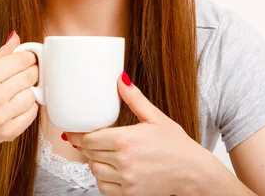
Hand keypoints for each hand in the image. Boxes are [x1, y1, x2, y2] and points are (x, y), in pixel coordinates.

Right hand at [0, 31, 38, 152]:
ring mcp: (1, 116)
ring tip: (16, 93)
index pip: (23, 59)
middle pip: (31, 75)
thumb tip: (16, 37)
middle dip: (32, 72)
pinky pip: (33, 113)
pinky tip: (16, 106)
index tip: (29, 59)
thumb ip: (1, 56)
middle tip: (25, 74)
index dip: (29, 57)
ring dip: (29, 92)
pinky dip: (29, 108)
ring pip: (33, 95)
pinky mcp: (9, 131)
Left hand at [66, 73, 209, 195]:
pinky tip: (111, 169)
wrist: (192, 172)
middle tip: (89, 138)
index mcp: (126, 140)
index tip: (73, 130)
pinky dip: (102, 178)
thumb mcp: (155, 117)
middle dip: (85, 145)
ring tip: (102, 152)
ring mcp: (125, 180)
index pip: (88, 139)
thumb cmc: (176, 144)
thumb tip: (120, 79)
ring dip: (93, 161)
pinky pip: (103, 187)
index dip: (77, 134)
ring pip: (94, 170)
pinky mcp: (129, 194)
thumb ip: (134, 99)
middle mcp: (123, 162)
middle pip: (88, 153)